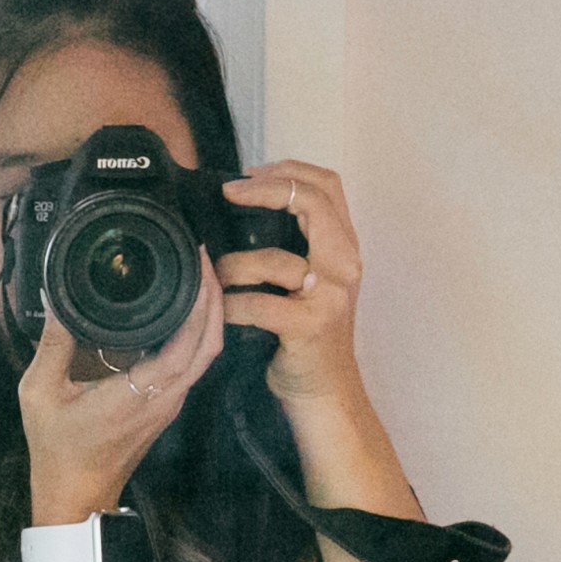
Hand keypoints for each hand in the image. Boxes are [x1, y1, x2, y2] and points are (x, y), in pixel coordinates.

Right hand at [17, 269, 225, 523]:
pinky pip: (192, 365)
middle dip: (215, 297)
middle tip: (203, 259)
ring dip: (209, 315)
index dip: (203, 299)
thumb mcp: (41, 393)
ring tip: (196, 277)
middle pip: (212, 343)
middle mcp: (166, 397)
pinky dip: (196, 334)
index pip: (191, 341)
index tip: (199, 263)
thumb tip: (57, 301)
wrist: (76, 495)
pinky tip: (180, 312)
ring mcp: (169, 403)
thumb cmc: (59, 450)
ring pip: (206, 355)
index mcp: (142, 392)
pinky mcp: (164, 407)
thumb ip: (52, 344)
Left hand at [218, 160, 362, 403]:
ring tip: (216, 274)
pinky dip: (230, 305)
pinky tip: (220, 310)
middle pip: (313, 203)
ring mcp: (330, 297)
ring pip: (275, 259)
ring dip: (233, 264)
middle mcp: (345, 266)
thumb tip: (241, 202)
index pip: (327, 185)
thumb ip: (294, 242)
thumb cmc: (307, 333)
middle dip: (265, 191)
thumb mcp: (312, 279)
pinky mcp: (308, 328)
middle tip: (230, 194)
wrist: (326, 391)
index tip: (247, 176)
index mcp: (344, 248)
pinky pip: (258, 304)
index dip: (287, 170)